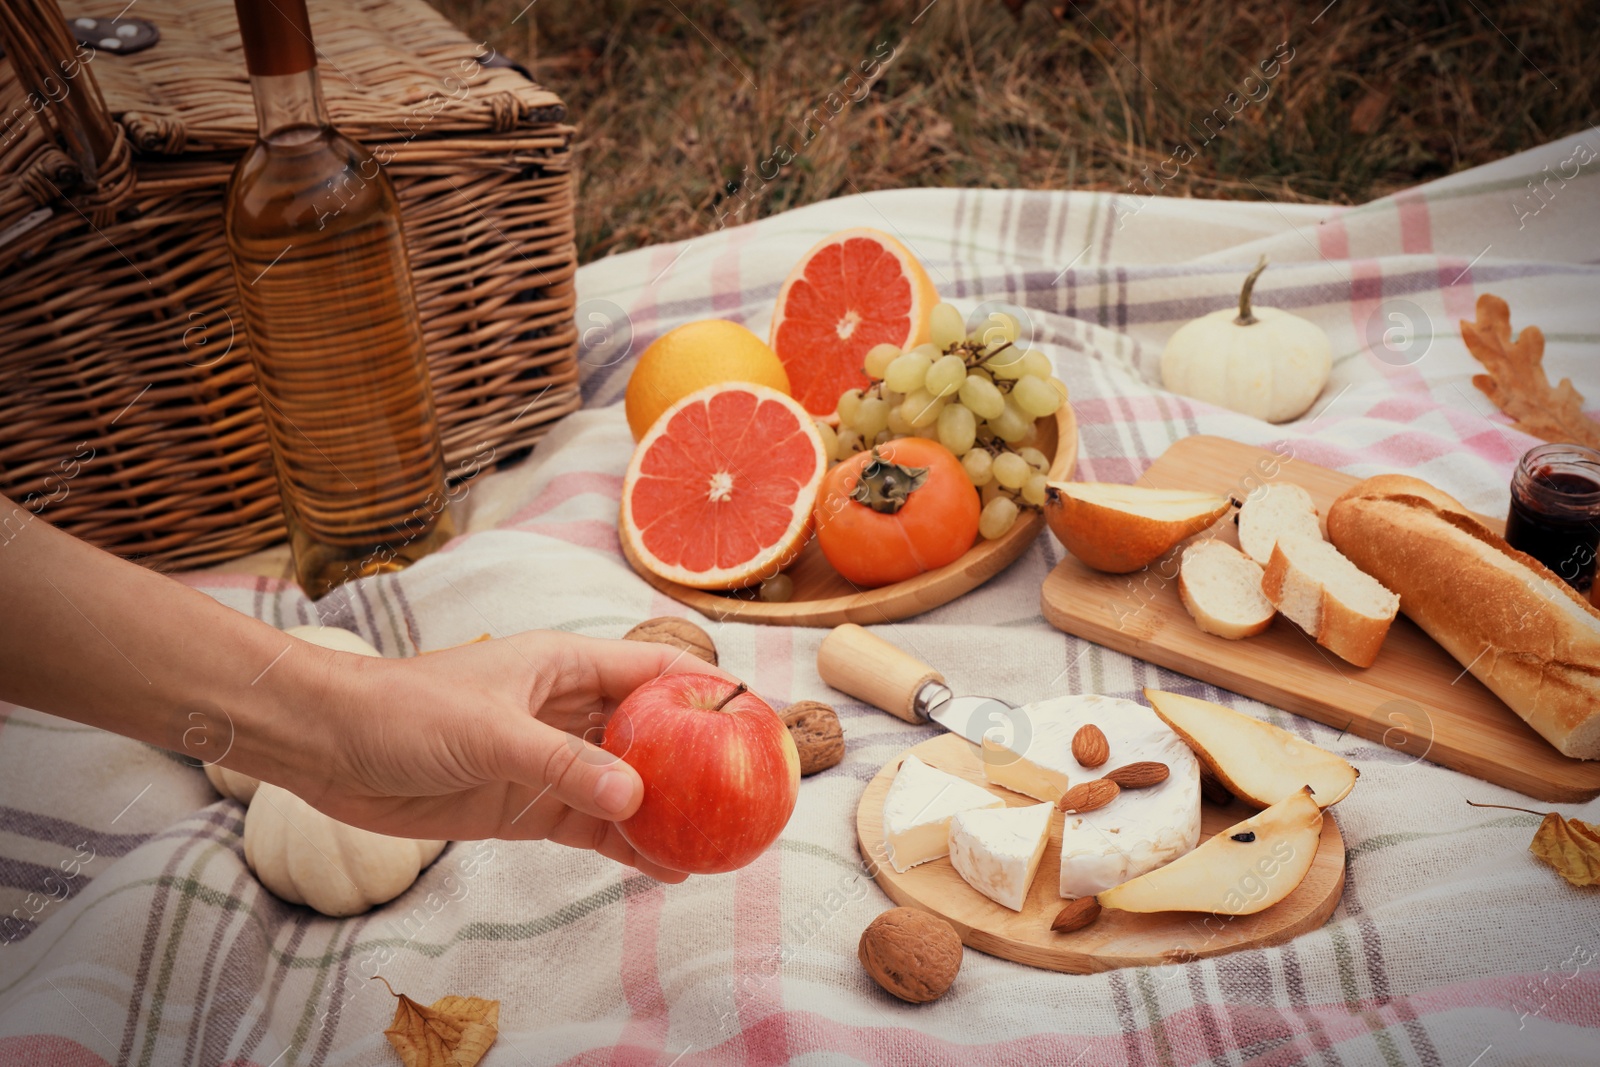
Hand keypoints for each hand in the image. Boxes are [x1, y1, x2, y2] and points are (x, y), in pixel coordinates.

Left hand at [280, 631, 729, 883]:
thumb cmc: (403, 711)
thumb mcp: (487, 731)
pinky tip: (666, 869)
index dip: (710, 688)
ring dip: (670, 811)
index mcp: (566, 665)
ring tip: (719, 842)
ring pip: (630, 785)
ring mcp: (550, 761)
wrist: (330, 749)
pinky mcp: (528, 807)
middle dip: (702, 758)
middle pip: (654, 731)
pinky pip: (594, 826)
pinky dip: (629, 845)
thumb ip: (561, 764)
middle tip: (750, 792)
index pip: (656, 670)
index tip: (758, 716)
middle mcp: (568, 710)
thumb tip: (636, 795)